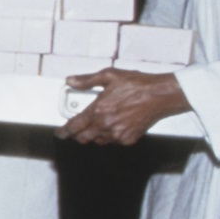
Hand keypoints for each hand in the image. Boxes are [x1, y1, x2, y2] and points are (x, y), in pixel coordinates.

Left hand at [56, 68, 190, 145]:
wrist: (160, 95)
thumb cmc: (137, 84)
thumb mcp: (109, 76)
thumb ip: (86, 80)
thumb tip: (71, 81)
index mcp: (98, 111)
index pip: (73, 127)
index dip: (63, 131)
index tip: (60, 132)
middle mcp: (105, 125)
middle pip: (82, 138)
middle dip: (76, 135)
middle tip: (75, 129)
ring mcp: (117, 134)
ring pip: (97, 141)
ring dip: (93, 135)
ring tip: (96, 124)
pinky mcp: (128, 139)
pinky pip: (112, 142)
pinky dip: (108, 136)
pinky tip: (112, 126)